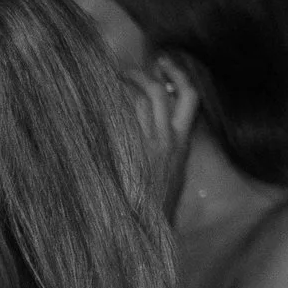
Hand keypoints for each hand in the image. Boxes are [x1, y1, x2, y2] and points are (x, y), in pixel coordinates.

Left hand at [122, 63, 197, 211]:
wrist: (149, 224)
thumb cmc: (162, 201)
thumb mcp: (178, 169)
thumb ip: (173, 145)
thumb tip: (163, 122)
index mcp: (182, 142)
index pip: (188, 97)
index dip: (178, 76)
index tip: (165, 64)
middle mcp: (166, 138)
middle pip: (159, 93)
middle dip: (143, 76)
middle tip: (128, 71)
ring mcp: (144, 144)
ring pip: (135, 102)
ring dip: (121, 89)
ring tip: (109, 85)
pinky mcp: (125, 152)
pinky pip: (118, 120)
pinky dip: (109, 108)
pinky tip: (98, 106)